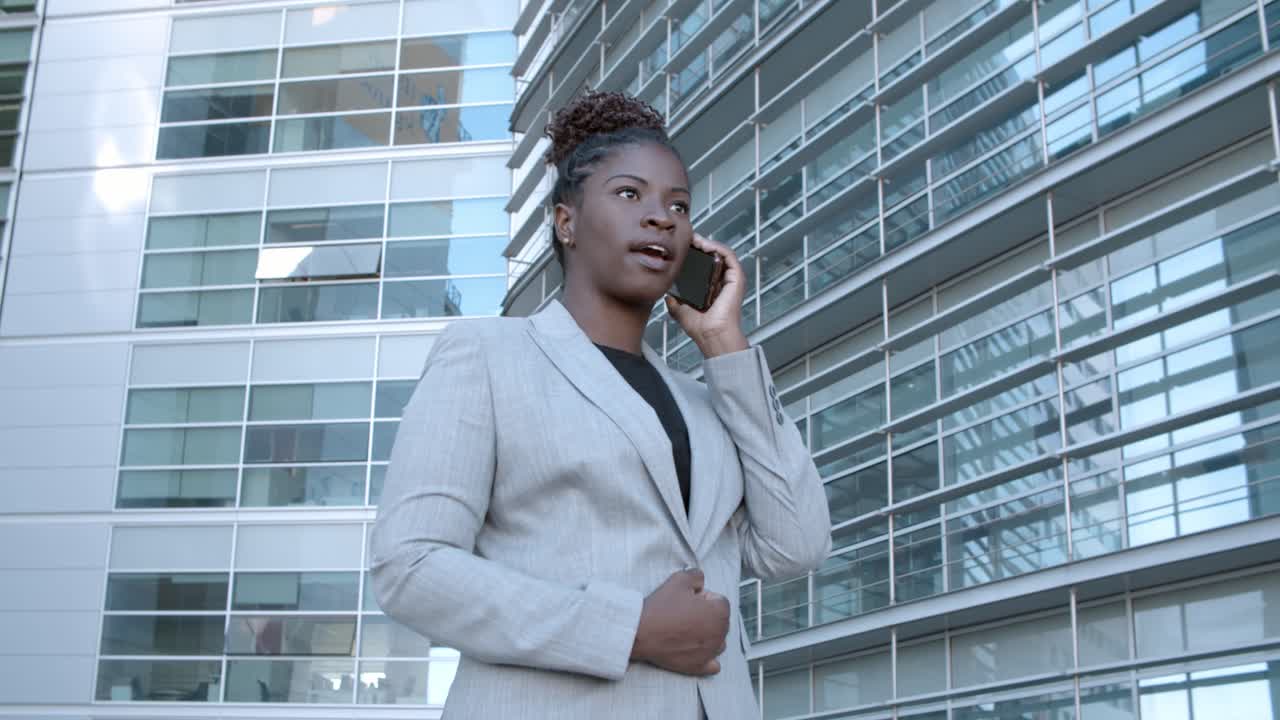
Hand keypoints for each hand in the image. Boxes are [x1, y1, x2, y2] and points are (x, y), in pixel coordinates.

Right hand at [631, 569, 730, 675]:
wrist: (641, 633)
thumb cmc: (661, 608)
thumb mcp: (679, 579)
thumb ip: (696, 576)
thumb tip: (700, 581)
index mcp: (719, 612)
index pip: (720, 601)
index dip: (704, 597)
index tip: (689, 599)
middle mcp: (719, 634)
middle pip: (720, 621)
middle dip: (707, 615)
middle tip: (685, 612)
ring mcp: (710, 652)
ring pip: (718, 641)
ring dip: (709, 635)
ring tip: (688, 630)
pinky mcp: (699, 666)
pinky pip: (713, 664)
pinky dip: (708, 658)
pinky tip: (697, 650)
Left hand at [665, 233, 749, 358]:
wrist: (711, 335)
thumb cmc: (700, 328)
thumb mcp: (680, 310)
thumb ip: (674, 300)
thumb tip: (667, 292)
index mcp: (712, 287)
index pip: (705, 264)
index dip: (695, 253)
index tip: (682, 246)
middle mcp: (723, 282)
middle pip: (713, 256)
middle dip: (700, 244)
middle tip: (686, 238)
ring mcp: (731, 279)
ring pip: (721, 253)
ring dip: (708, 243)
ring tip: (694, 239)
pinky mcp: (737, 278)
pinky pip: (729, 256)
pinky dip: (717, 247)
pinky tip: (705, 245)